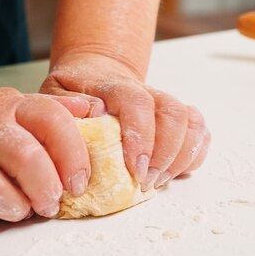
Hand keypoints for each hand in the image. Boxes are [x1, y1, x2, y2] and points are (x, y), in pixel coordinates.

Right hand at [0, 88, 92, 233]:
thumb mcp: (4, 102)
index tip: (78, 180)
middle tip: (51, 203)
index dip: (74, 155)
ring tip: (19, 208)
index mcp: (6, 106)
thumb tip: (92, 109)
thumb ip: (48, 108)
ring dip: (16, 209)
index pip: (52, 121)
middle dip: (49, 191)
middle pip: (28, 161)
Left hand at [41, 53, 210, 190]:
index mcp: (113, 86)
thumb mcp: (55, 94)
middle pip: (172, 112)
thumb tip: (90, 120)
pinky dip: (195, 153)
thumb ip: (65, 107)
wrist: (95, 73)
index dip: (141, 133)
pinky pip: (199, 131)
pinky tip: (176, 171)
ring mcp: (163, 104)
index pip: (136, 101)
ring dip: (181, 156)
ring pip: (190, 120)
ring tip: (158, 181)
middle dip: (165, 153)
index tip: (136, 166)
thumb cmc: (72, 92)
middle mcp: (145, 92)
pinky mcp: (176, 118)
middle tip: (147, 181)